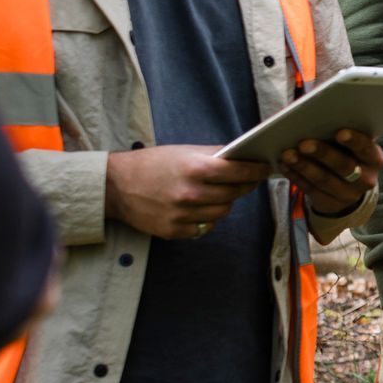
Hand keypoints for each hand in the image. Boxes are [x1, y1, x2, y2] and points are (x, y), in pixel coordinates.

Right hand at [104, 146, 269, 240]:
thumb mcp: (184, 151)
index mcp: (195, 169)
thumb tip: (245, 157)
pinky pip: (205, 227)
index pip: (239, 172)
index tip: (266, 169)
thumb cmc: (152, 164)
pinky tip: (198, 208)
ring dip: (224, 203)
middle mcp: (190, 193)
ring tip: (218, 193)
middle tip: (246, 180)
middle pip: (234, 194)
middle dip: (243, 186)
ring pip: (222, 212)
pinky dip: (206, 218)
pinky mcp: (174, 231)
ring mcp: (182, 215)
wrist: (116, 186)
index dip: (257, 171)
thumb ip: (214, 156)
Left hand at [281, 129, 382, 216]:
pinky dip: (296, 177)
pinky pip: (311, 190)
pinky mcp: (330, 203)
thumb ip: (344, 133)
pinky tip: (285, 166)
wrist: (350, 186)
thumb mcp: (353, 145)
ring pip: (324, 180)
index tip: (340, 132)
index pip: (366, 149)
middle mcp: (366, 179)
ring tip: (287, 154)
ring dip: (304, 166)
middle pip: (344, 166)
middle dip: (322, 153)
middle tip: (304, 143)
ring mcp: (348, 194)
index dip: (354, 141)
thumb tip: (320, 113)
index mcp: (374, 159)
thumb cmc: (348, 153)